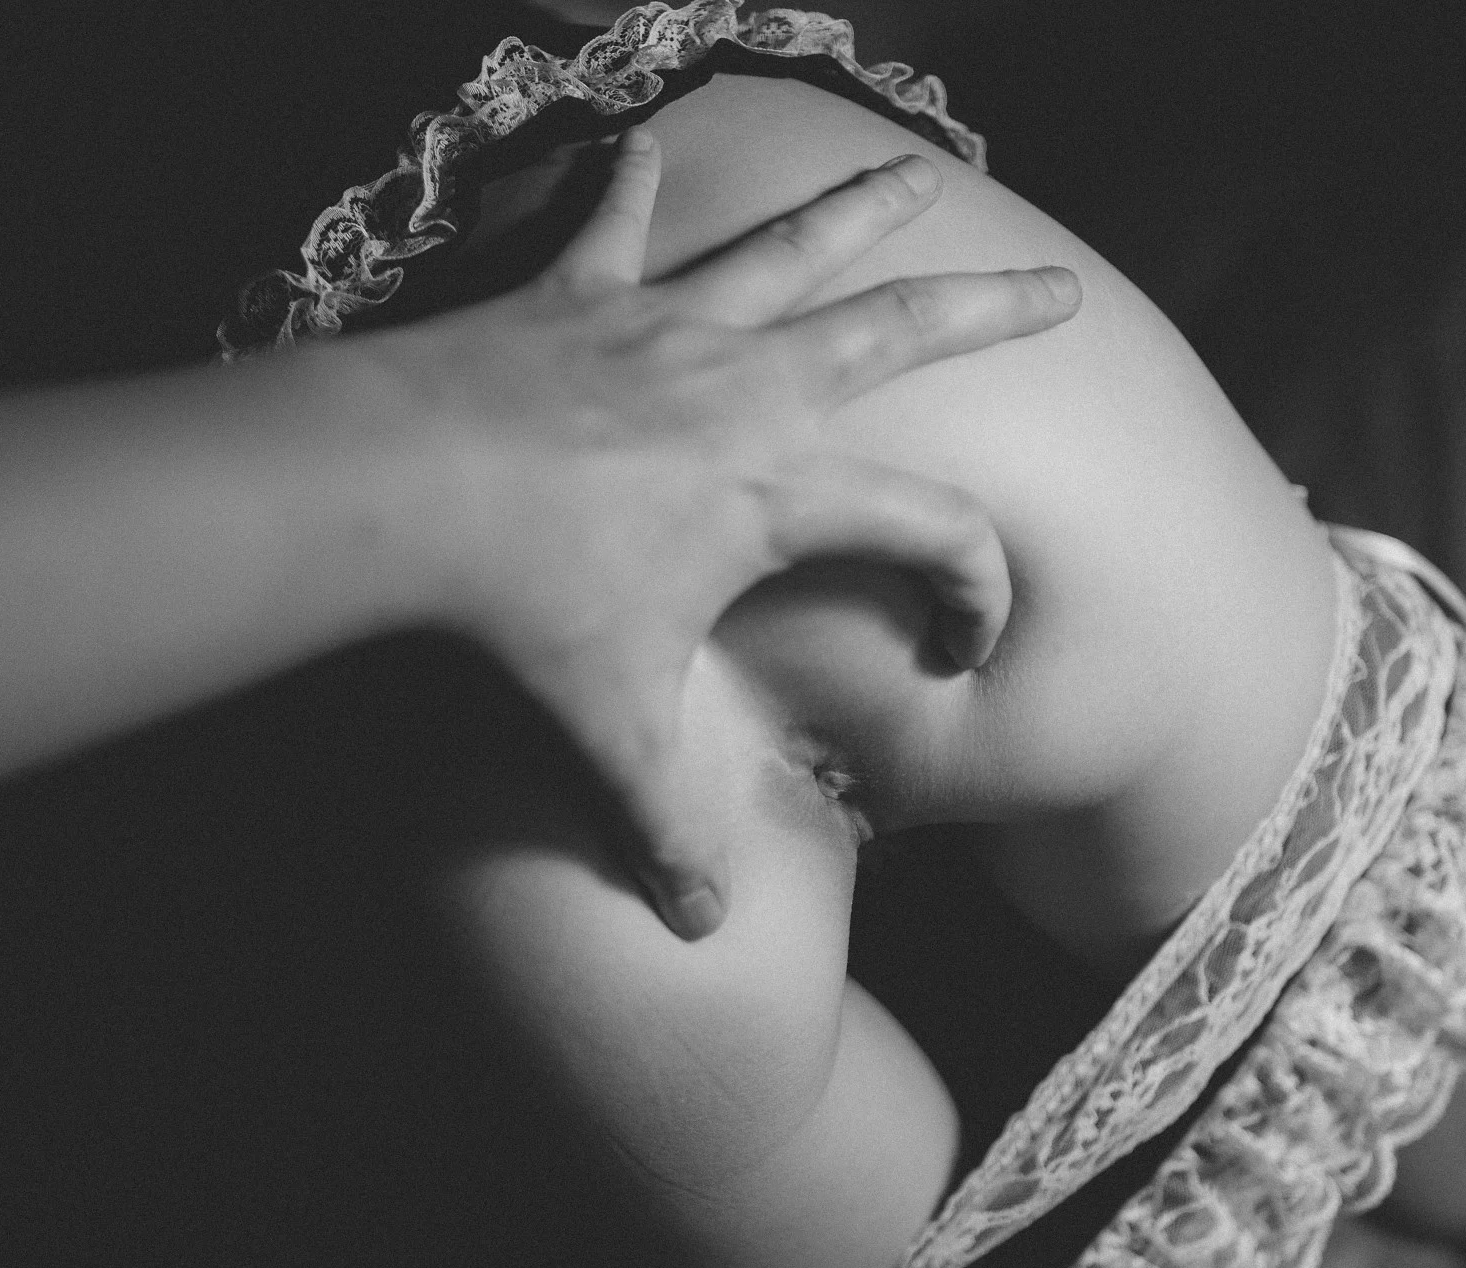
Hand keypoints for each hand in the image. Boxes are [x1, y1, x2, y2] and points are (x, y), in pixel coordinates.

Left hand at [354, 130, 1081, 938]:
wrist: (407, 486)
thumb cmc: (524, 608)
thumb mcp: (609, 727)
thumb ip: (664, 820)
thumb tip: (698, 929)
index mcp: (781, 492)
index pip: (931, 532)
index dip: (974, 590)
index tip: (963, 647)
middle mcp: (749, 389)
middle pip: (902, 333)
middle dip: (990, 308)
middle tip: (1058, 286)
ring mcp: (669, 327)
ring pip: (794, 250)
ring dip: (864, 212)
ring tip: (922, 176)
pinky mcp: (583, 295)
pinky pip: (621, 222)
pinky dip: (635, 183)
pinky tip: (644, 140)